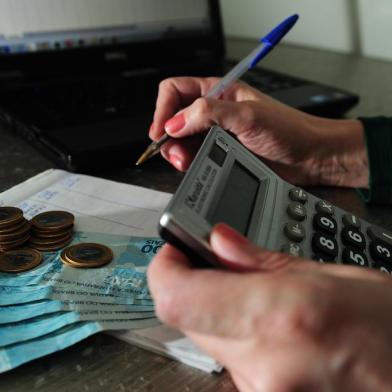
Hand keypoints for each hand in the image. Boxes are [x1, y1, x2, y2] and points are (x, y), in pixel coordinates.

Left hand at [148, 223, 391, 390]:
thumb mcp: (339, 277)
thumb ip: (265, 262)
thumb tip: (219, 242)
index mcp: (283, 317)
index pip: (179, 299)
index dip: (166, 270)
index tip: (176, 250)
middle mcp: (266, 367)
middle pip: (188, 318)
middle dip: (196, 286)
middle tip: (217, 262)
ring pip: (210, 340)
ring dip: (222, 314)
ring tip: (263, 298)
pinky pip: (234, 363)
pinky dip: (243, 339)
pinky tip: (275, 330)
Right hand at [150, 77, 367, 187]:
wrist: (309, 157)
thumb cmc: (288, 130)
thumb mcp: (248, 115)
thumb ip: (209, 114)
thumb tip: (175, 122)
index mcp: (219, 91)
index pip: (176, 91)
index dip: (163, 109)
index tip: (161, 131)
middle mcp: (214, 111)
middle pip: (174, 117)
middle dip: (169, 136)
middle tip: (175, 151)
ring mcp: (216, 134)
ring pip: (182, 140)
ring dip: (178, 152)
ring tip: (186, 161)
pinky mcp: (221, 153)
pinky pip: (194, 156)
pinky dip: (189, 162)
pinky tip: (196, 166)